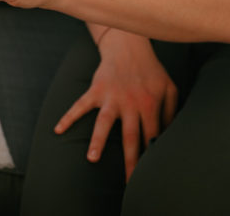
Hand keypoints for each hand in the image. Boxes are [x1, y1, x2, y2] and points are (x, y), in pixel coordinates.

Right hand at [55, 31, 177, 180]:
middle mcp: (130, 102)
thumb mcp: (169, 88)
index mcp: (150, 104)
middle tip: (130, 183)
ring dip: (98, 140)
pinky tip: (58, 129)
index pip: (152, 137)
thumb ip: (172, 112)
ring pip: (104, 122)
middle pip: (130, 137)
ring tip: (91, 159)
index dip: (152, 156)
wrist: (128, 45)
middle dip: (131, 161)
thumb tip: (169, 138)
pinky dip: (68, 116)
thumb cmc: (151, 70)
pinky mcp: (96, 89)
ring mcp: (111, 96)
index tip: (151, 175)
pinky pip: (80, 104)